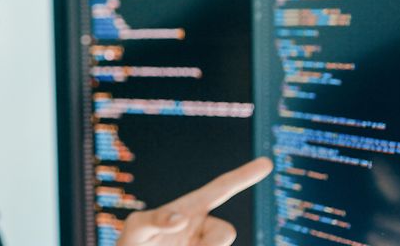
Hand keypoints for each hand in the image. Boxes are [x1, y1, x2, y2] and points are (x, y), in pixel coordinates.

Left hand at [116, 157, 272, 245]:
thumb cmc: (133, 242)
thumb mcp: (137, 228)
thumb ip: (156, 220)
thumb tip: (183, 218)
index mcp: (192, 207)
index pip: (222, 188)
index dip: (244, 175)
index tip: (267, 162)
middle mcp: (204, 225)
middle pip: (227, 232)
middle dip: (211, 243)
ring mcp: (207, 242)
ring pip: (220, 245)